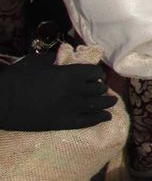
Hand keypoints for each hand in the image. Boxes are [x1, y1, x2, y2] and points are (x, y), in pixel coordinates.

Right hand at [0, 52, 116, 130]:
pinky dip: (100, 118)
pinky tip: (106, 117)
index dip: (97, 74)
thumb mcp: (36, 62)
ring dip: (107, 102)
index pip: (94, 73)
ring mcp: (69, 109)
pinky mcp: (62, 123)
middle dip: (101, 88)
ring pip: (98, 105)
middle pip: (98, 89)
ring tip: (112, 102)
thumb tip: (65, 57)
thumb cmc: (16, 79)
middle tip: (102, 90)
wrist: (0, 102)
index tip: (96, 77)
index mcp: (68, 74)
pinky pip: (88, 121)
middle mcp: (73, 91)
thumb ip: (55, 60)